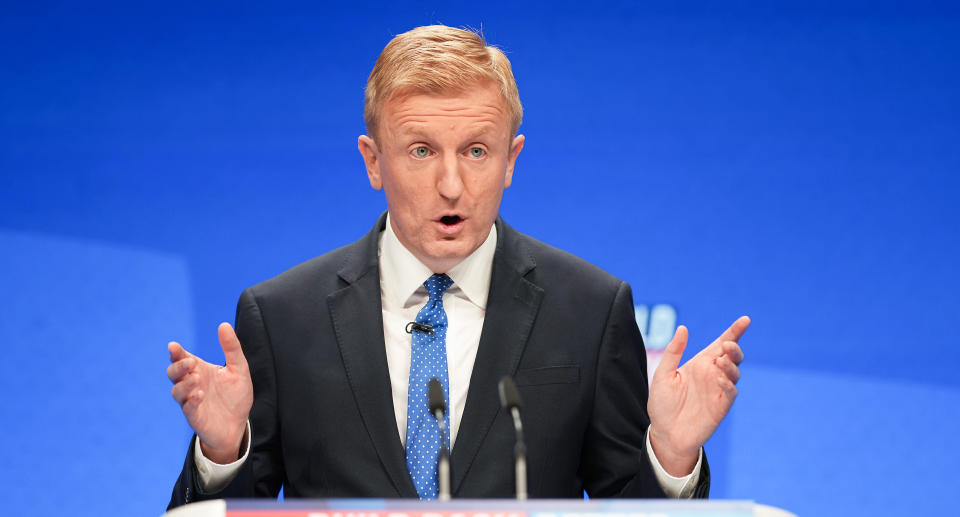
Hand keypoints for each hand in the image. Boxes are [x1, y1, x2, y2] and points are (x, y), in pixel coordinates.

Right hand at [167, 322, 253, 463]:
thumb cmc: (236, 396)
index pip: (182, 358)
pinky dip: (191, 401)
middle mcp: (192, 384)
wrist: (239, 424)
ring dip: (185, 384)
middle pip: (173, 373)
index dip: (176, 352)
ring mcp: (191, 401)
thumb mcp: (239, 368)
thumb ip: (232, 348)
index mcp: (199, 370)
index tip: (174, 346)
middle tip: (191, 363)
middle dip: (178, 367)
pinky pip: (187, 408)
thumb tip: (223, 324)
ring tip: (197, 379)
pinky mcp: (195, 416)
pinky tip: (199, 395)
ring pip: (177, 391)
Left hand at [647, 316, 748, 476]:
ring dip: (731, 364)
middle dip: (734, 348)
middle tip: (727, 345)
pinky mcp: (721, 406)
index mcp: (700, 364)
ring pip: (734, 372)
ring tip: (720, 361)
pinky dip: (728, 383)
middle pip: (732, 356)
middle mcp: (712, 374)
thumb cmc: (662, 404)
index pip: (720, 344)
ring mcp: (718, 390)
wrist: (664, 433)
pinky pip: (730, 392)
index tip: (745, 319)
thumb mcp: (663, 374)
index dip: (734, 331)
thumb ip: (673, 352)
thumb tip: (683, 328)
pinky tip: (720, 379)